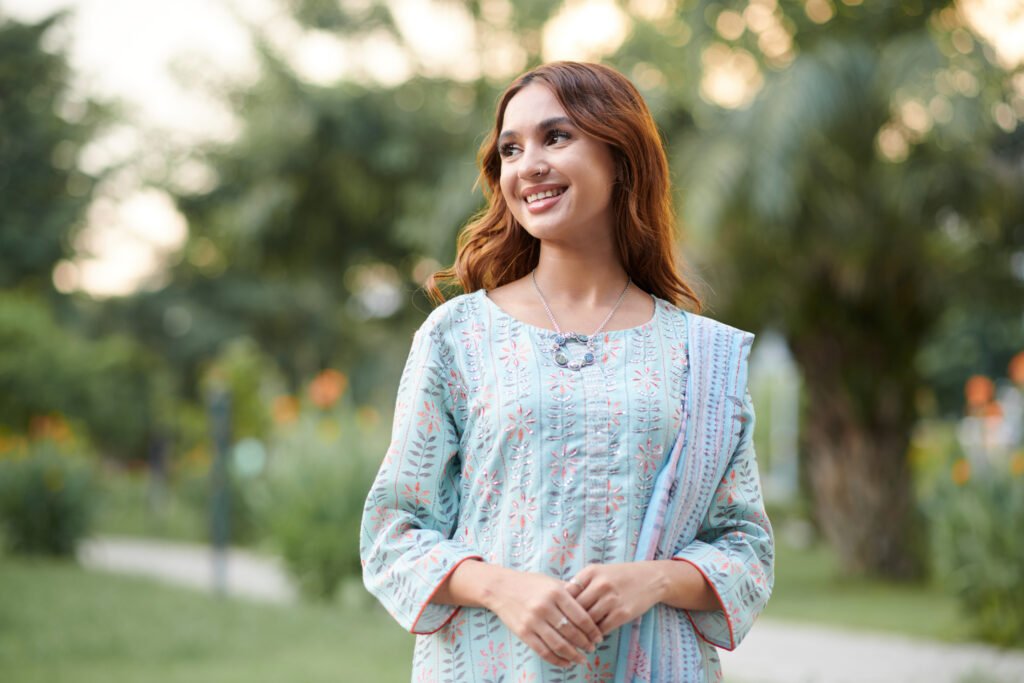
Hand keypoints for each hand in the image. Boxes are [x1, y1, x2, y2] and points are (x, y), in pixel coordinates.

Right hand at [484, 568, 603, 667]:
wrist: (501, 588)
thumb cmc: (530, 583)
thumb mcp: (551, 582)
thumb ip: (570, 592)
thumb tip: (592, 605)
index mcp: (556, 593)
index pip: (581, 616)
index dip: (593, 630)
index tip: (599, 637)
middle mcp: (545, 607)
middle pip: (572, 632)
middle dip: (585, 644)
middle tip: (592, 649)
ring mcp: (533, 621)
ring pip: (559, 645)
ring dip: (574, 655)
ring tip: (582, 659)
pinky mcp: (523, 632)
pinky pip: (543, 651)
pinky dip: (557, 660)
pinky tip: (565, 662)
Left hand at [567, 562, 664, 635]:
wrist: (650, 579)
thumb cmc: (619, 576)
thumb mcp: (599, 571)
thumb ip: (581, 584)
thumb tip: (559, 603)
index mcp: (591, 572)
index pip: (567, 592)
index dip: (560, 605)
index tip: (557, 615)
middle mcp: (600, 584)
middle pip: (576, 608)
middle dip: (568, 622)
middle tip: (563, 632)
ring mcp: (612, 600)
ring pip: (587, 621)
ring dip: (581, 632)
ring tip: (577, 639)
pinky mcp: (622, 614)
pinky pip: (602, 629)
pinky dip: (596, 635)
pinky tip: (593, 638)